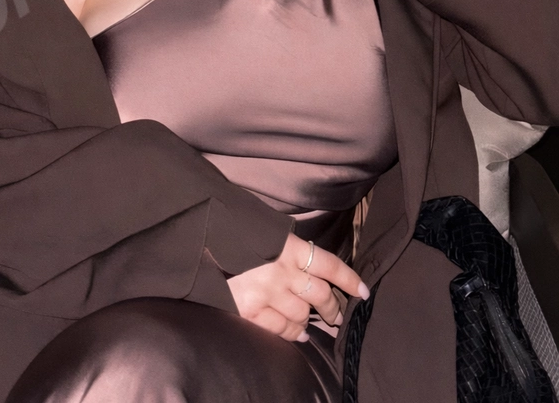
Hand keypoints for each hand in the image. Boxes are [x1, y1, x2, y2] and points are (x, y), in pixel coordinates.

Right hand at [226, 232, 368, 343]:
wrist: (197, 238)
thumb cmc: (231, 226)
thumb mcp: (264, 226)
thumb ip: (286, 242)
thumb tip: (305, 255)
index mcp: (288, 246)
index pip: (329, 265)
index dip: (350, 280)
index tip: (363, 291)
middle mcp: (283, 271)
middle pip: (321, 295)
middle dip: (333, 307)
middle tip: (337, 314)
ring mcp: (267, 293)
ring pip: (303, 315)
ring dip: (311, 320)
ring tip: (314, 323)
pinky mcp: (250, 310)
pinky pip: (280, 328)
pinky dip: (293, 333)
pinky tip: (300, 334)